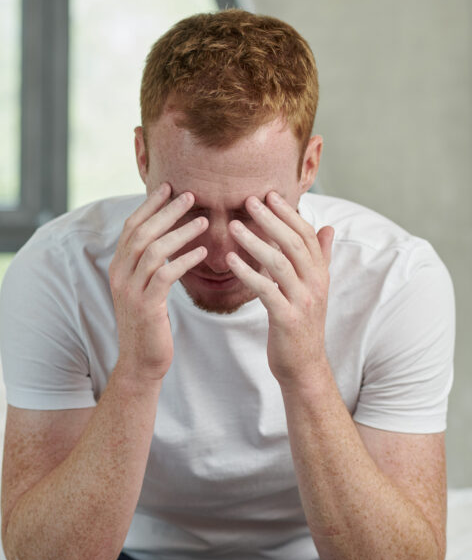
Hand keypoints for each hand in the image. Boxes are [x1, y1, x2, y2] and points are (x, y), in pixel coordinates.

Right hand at [109, 183, 207, 378]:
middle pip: (141, 232)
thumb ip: (148, 265)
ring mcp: (130, 291)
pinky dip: (184, 260)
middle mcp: (119, 275)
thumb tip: (166, 239)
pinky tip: (203, 252)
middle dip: (165, 211)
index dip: (149, 205)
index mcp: (118, 267)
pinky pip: (165, 275)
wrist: (140, 363)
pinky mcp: (146, 306)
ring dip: (179, 232)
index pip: (130, 227)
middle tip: (189, 194)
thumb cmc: (149, 325)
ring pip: (152, 250)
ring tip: (203, 220)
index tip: (168, 187)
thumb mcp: (143, 290)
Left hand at [226, 191, 333, 387]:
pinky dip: (248, 273)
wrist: (304, 365)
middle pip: (294, 243)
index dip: (289, 213)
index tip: (269, 194)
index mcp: (320, 273)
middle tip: (249, 200)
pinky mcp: (287, 318)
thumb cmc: (302, 323)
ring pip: (280, 263)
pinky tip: (231, 261)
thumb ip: (320, 257)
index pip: (306, 235)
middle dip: (272, 219)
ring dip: (256, 242)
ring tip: (233, 226)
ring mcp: (303, 301)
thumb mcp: (314, 288)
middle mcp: (316, 283)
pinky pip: (266, 290)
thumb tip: (329, 227)